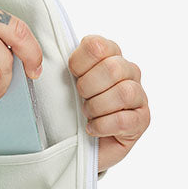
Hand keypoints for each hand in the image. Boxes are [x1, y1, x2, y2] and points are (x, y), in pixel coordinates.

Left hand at [68, 34, 149, 173]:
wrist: (82, 142)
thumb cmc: (73, 108)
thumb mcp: (66, 83)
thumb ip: (64, 66)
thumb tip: (45, 57)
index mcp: (110, 55)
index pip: (97, 46)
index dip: (79, 63)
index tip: (72, 76)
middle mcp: (129, 71)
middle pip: (113, 68)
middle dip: (88, 86)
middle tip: (81, 98)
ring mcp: (139, 95)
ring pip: (123, 92)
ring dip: (97, 106)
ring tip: (87, 114)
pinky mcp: (142, 120)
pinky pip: (124, 120)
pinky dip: (102, 125)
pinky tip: (92, 128)